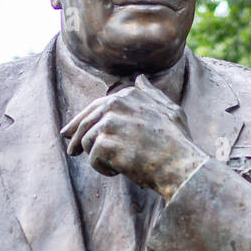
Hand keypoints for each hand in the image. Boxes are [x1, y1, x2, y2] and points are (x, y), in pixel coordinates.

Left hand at [60, 74, 206, 201]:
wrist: (179, 164)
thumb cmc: (177, 142)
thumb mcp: (169, 110)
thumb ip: (151, 93)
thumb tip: (140, 78)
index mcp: (128, 95)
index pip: (95, 107)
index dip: (81, 120)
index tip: (71, 131)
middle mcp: (115, 104)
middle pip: (84, 123)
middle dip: (76, 138)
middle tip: (71, 152)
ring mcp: (109, 123)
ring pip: (87, 142)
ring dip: (98, 157)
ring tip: (115, 165)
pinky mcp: (105, 143)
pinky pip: (93, 159)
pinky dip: (104, 169)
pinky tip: (119, 171)